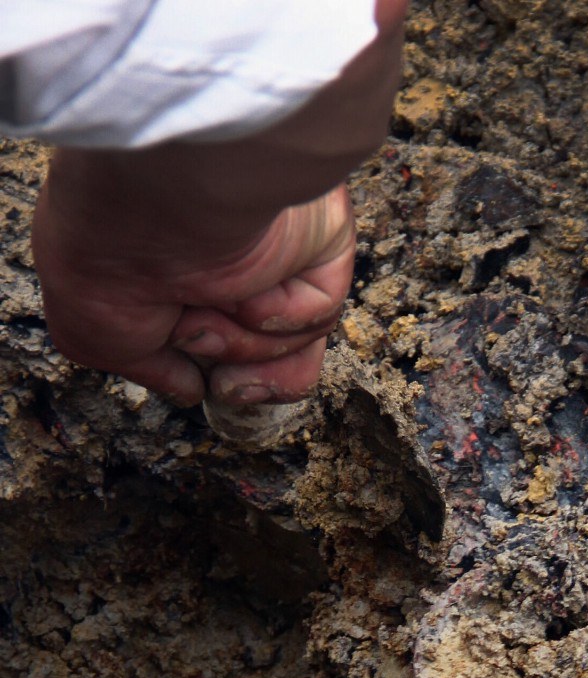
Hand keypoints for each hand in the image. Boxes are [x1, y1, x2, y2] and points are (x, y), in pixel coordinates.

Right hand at [30, 0, 409, 407]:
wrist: (148, 207)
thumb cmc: (105, 259)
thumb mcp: (97, 337)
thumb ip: (151, 369)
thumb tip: (191, 389)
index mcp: (182, 264)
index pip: (217, 342)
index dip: (206, 372)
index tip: (195, 380)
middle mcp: (233, 254)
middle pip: (260, 354)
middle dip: (227, 361)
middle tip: (192, 334)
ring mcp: (280, 248)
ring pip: (288, 341)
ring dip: (244, 343)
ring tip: (208, 313)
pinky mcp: (320, 239)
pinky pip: (318, 313)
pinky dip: (281, 317)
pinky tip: (247, 293)